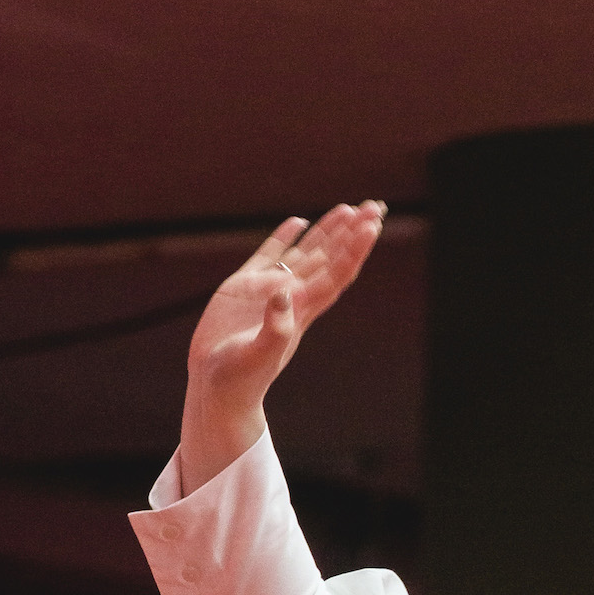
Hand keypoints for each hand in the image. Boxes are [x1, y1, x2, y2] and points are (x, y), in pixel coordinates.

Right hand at [180, 200, 385, 493]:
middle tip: (375, 206)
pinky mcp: (245, 287)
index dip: (355, 248)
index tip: (372, 225)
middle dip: (353, 232)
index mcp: (300, 311)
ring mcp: (270, 290)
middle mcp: (292, 297)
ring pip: (307, 253)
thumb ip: (274, 328)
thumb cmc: (239, 379)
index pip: (336, 273)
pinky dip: (285, 236)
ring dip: (328, 232)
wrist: (218, 388)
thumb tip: (284, 293)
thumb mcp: (257, 356)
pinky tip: (299, 222)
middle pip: (331, 257)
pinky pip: (271, 255)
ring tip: (348, 208)